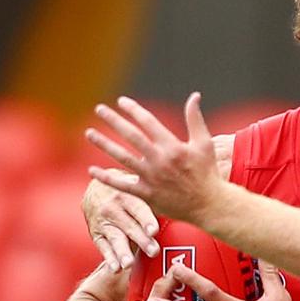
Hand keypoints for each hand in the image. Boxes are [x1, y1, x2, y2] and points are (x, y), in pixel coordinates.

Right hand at [83, 177, 159, 271]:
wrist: (96, 189)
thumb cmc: (126, 192)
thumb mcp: (134, 187)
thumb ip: (150, 196)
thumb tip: (177, 198)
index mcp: (126, 196)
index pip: (138, 209)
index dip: (146, 220)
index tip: (154, 231)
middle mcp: (113, 209)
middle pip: (129, 227)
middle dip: (141, 240)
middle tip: (153, 251)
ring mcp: (104, 223)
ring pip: (115, 238)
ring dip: (122, 252)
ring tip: (128, 264)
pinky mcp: (97, 234)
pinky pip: (103, 247)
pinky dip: (109, 258)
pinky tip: (115, 268)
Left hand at [85, 93, 225, 227]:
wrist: (209, 205)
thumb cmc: (208, 173)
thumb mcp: (204, 143)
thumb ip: (195, 118)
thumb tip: (194, 96)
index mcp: (172, 145)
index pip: (147, 121)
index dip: (133, 109)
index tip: (121, 102)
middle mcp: (159, 159)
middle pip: (130, 135)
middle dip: (113, 120)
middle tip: (99, 109)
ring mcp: (151, 177)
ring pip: (122, 157)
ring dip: (104, 144)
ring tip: (89, 133)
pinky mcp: (147, 194)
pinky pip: (123, 184)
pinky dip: (106, 177)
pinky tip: (92, 170)